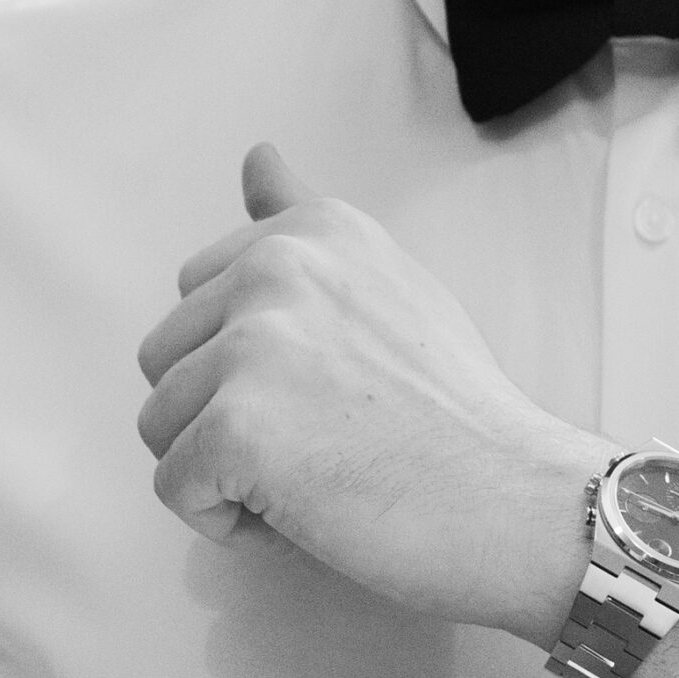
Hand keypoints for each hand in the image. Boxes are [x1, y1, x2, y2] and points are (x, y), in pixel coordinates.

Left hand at [136, 145, 609, 638]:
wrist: (517, 502)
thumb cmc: (462, 419)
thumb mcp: (392, 286)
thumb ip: (307, 226)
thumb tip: (257, 156)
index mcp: (311, 231)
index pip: (200, 297)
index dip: (251, 365)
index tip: (331, 392)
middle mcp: (276, 269)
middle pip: (167, 360)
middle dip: (224, 415)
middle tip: (328, 443)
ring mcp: (252, 347)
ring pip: (161, 425)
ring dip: (224, 471)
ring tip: (320, 477)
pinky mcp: (236, 429)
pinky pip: (175, 488)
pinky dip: (229, 521)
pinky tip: (307, 514)